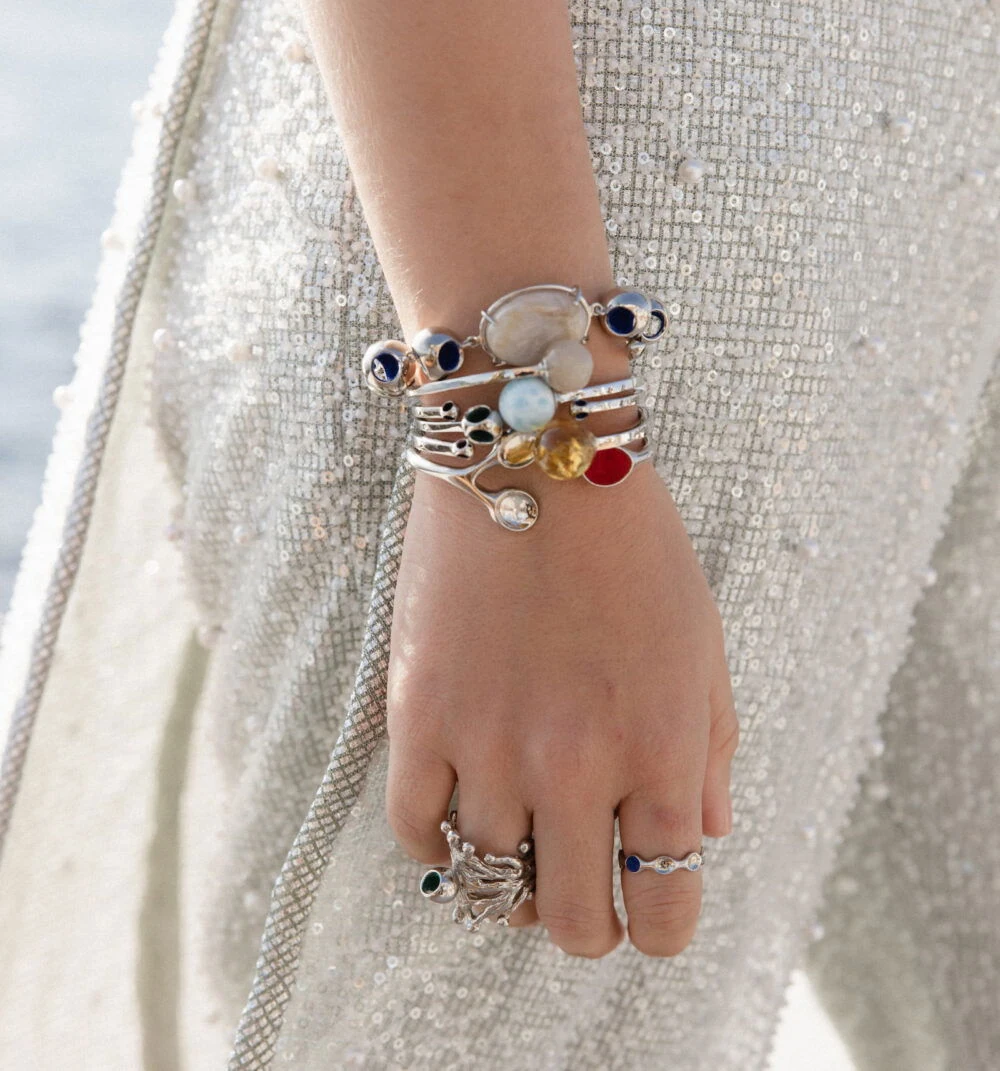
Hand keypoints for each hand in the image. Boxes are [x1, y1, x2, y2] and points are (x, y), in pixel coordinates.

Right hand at [385, 449, 737, 957]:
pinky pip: (415, 828)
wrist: (535, 456)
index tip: (648, 912)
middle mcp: (577, 765)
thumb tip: (703, 838)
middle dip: (587, 925)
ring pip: (490, 883)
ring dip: (512, 886)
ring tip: (521, 849)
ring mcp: (490, 745)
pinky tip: (460, 820)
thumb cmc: (634, 545)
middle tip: (582, 893)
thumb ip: (710, 752)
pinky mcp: (419, 714)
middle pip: (575, 919)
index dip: (662, 928)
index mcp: (661, 750)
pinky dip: (440, 845)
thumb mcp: (702, 644)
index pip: (666, 905)